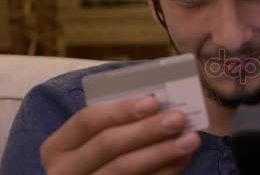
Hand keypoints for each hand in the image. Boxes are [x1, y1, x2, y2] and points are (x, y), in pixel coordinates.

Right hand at [40, 96, 200, 174]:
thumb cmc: (98, 157)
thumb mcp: (94, 140)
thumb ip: (119, 123)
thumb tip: (161, 104)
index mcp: (58, 146)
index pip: (87, 120)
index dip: (121, 110)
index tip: (154, 101)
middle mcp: (64, 171)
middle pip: (108, 145)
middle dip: (146, 130)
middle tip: (179, 118)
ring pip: (124, 169)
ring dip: (161, 152)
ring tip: (190, 140)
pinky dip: (164, 172)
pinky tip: (183, 160)